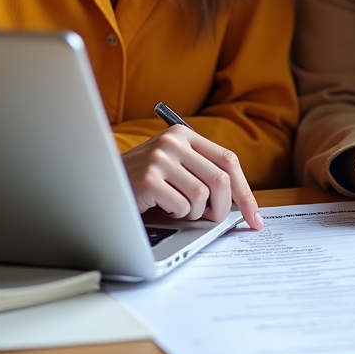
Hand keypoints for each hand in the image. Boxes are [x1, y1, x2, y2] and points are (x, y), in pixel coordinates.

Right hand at [121, 125, 262, 229]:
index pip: (229, 160)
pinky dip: (176, 215)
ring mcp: (160, 158)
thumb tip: (241, 203)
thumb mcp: (174, 167)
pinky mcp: (148, 178)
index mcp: (184, 133)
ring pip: (202, 196)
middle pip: (221, 179)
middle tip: (213, 220)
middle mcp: (173, 141)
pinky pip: (181, 206)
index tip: (255, 217)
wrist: (99, 183)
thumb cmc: (142, 181)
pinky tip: (161, 208)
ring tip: (176, 209)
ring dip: (193, 213)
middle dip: (223, 209)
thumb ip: (203, 172)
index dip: (245, 192)